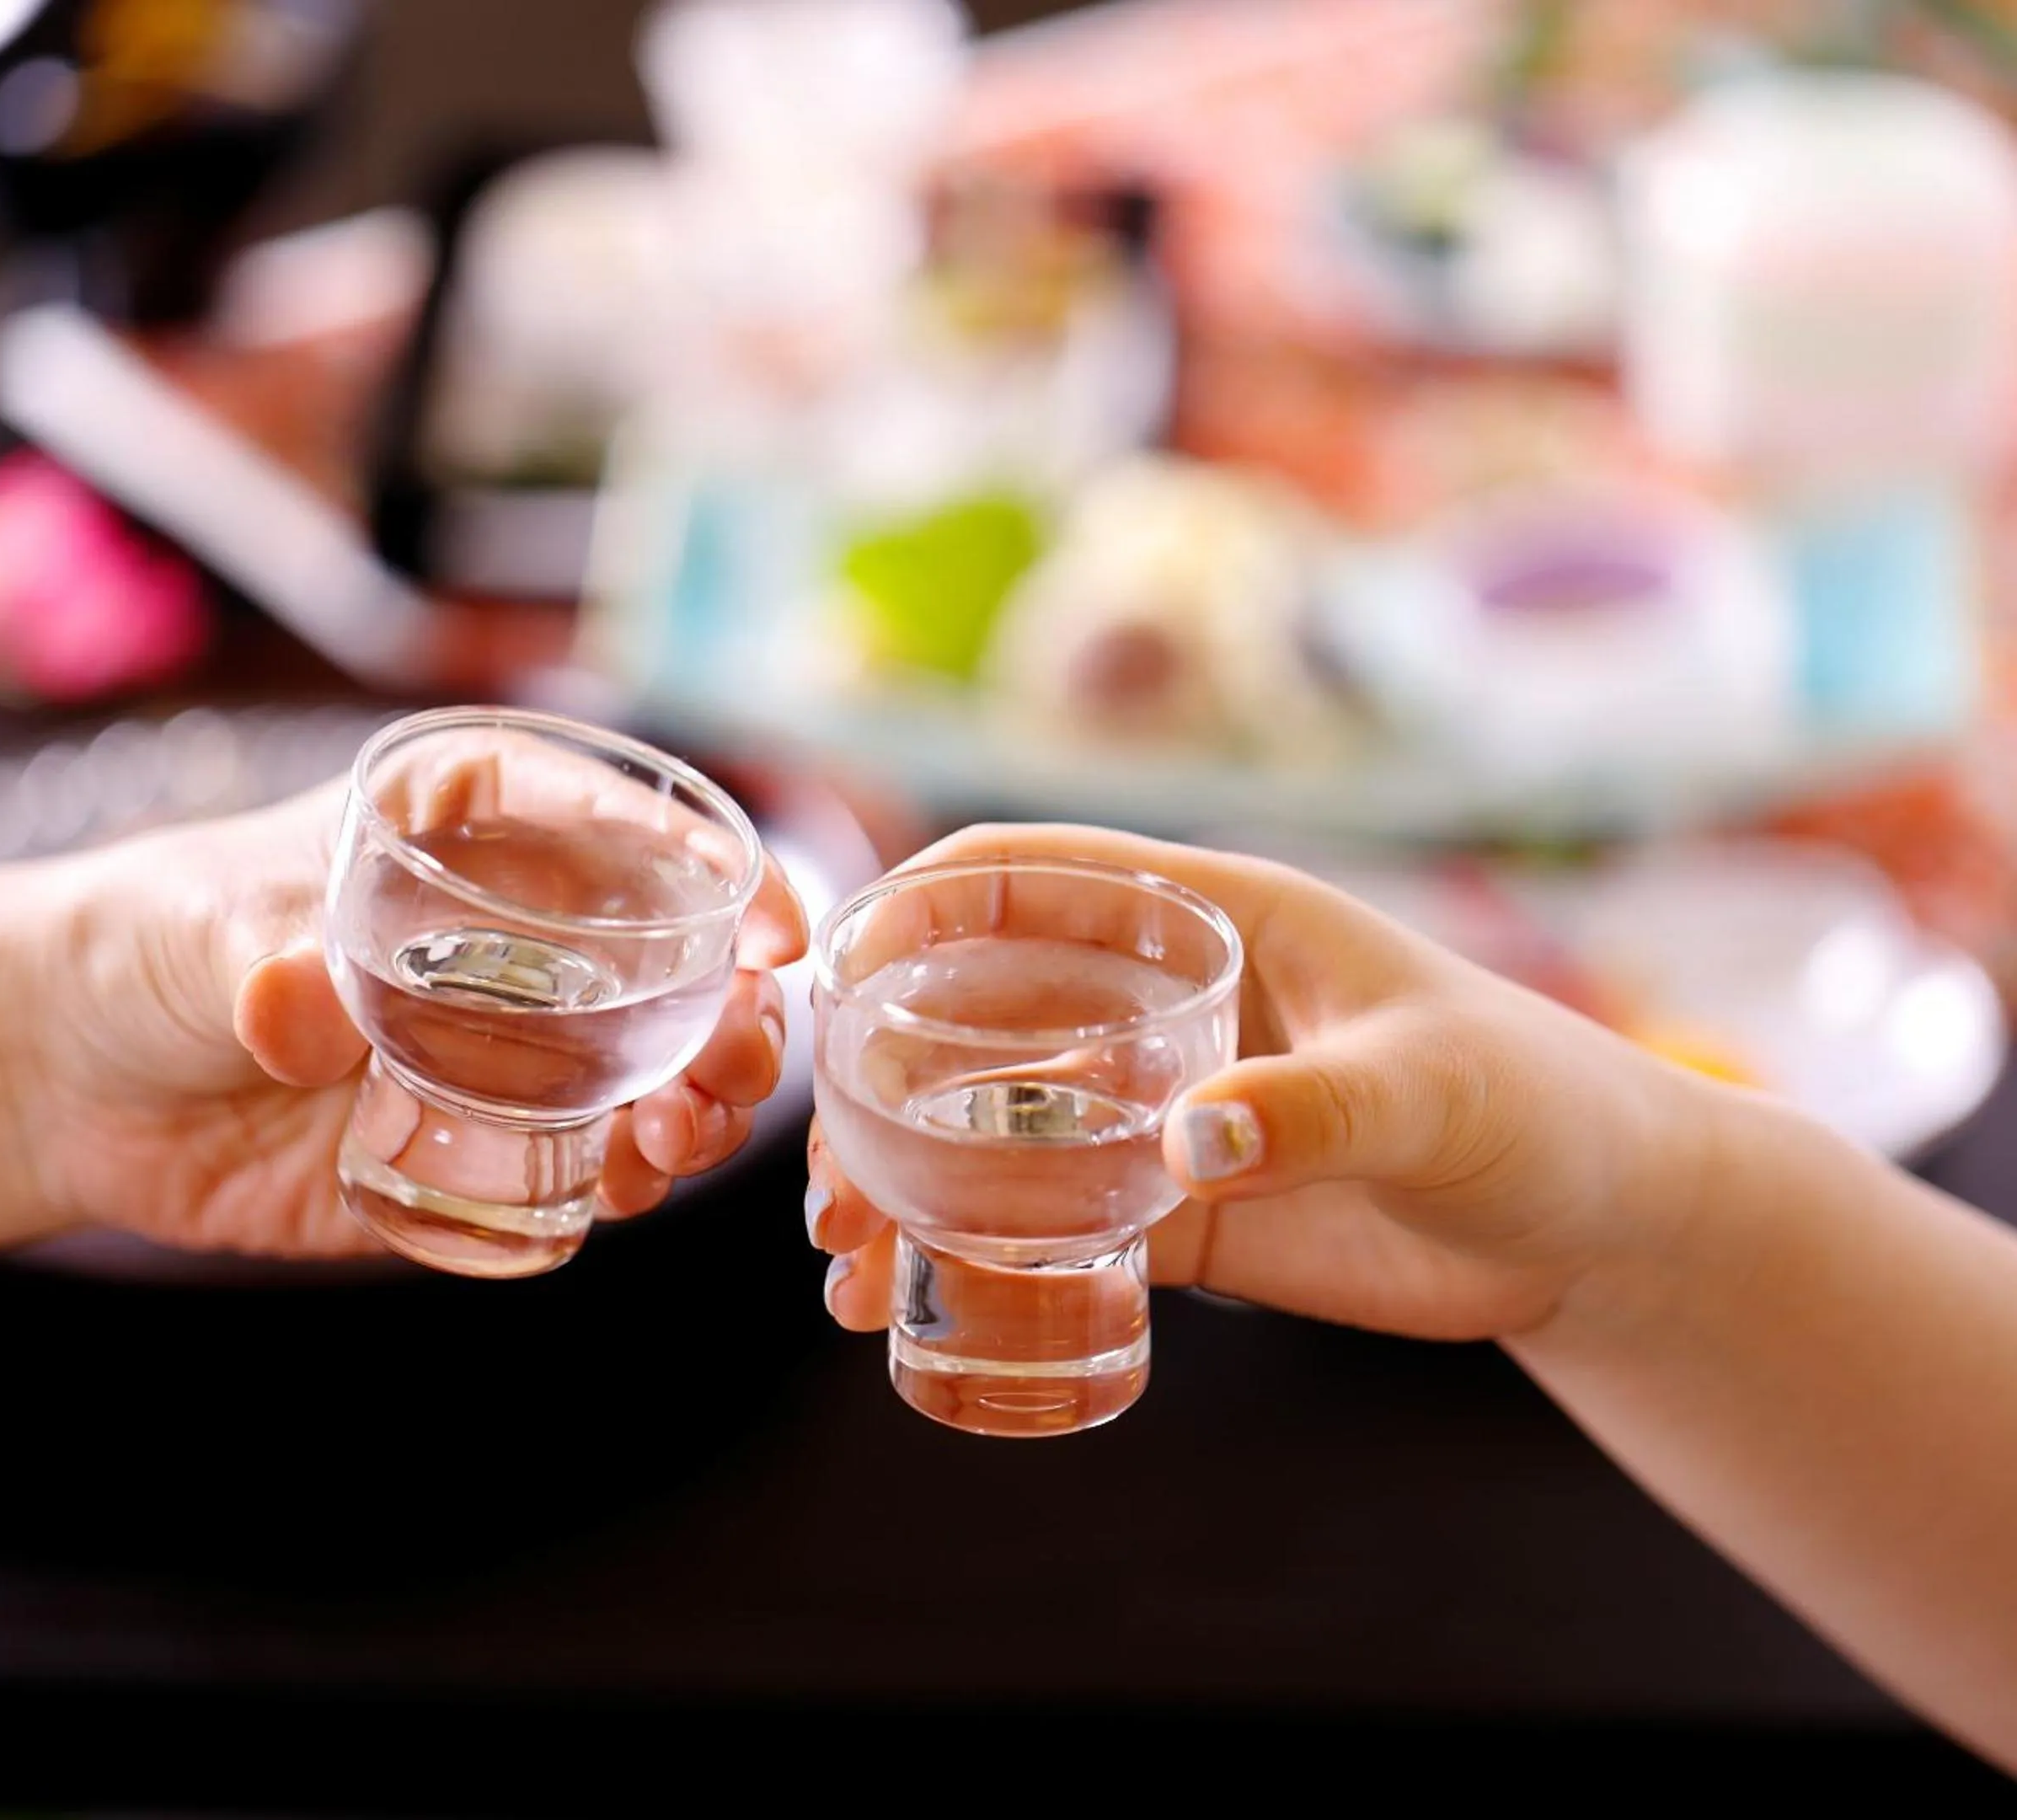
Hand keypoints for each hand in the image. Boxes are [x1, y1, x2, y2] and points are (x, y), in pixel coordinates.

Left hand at [0, 740, 806, 1257]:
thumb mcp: (201, 927)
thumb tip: (302, 1017)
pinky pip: (576, 1169)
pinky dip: (618, 1181)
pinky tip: (626, 1187)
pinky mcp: (476, 1149)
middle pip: (670, 963)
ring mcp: (506, 1049)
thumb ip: (262, 963)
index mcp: (470, 825)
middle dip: (728, 1011)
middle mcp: (516, 937)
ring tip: (682, 1137)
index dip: (716, 867)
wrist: (62, 1079)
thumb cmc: (140, 941)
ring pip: (647, 1073)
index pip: (621, 825)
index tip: (766, 923)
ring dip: (693, 1104)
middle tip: (732, 1060)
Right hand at [806, 824, 1726, 1341]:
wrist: (1600, 1230)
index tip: (832, 962)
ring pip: (991, 1131)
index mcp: (1218, 920)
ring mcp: (1158, 1111)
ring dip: (902, 1182)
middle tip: (827, 1174)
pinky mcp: (1177, 1214)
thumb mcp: (1437, 1092)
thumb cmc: (1539, 1108)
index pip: (1039, 874)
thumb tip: (1184, 1144)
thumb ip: (1319, 1109)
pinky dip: (971, 1261)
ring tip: (842, 1264)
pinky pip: (1047, 1229)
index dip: (925, 900)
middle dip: (880, 1080)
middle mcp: (1164, 1004)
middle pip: (978, 1013)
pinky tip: (907, 1308)